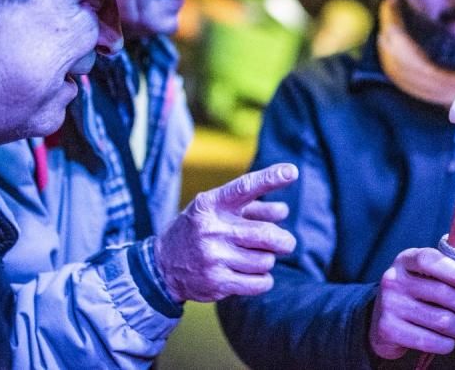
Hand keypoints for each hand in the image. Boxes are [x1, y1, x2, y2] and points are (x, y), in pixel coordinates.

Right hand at [153, 163, 297, 301]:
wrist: (163, 265)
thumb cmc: (201, 230)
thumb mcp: (218, 211)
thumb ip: (252, 208)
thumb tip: (283, 211)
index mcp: (211, 204)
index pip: (245, 187)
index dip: (270, 178)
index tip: (291, 171)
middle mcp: (212, 229)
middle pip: (266, 234)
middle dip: (284, 240)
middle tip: (286, 243)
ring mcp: (213, 257)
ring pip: (266, 260)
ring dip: (268, 260)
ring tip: (256, 258)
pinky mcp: (217, 283)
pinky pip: (259, 283)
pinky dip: (264, 279)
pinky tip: (253, 274)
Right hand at [368, 247, 454, 359]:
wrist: (379, 320)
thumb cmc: (414, 293)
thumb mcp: (423, 272)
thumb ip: (446, 266)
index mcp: (405, 260)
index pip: (430, 260)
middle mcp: (394, 280)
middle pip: (443, 293)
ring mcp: (389, 305)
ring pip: (443, 320)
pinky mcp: (388, 330)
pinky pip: (431, 342)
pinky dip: (446, 344)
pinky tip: (445, 341)